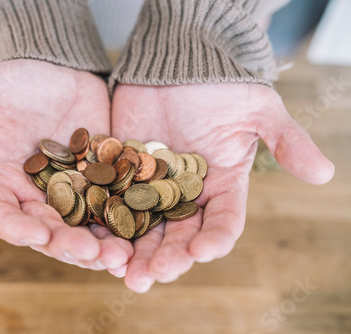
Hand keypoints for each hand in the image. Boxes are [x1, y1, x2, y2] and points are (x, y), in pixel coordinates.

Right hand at [0, 59, 132, 270]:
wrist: (63, 71)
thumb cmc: (17, 79)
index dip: (14, 227)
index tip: (35, 233)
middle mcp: (30, 196)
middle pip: (44, 231)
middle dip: (64, 245)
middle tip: (88, 253)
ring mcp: (66, 195)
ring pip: (78, 230)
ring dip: (96, 246)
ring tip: (117, 256)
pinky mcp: (97, 187)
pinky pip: (107, 213)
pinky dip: (119, 227)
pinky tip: (137, 237)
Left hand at [111, 83, 333, 291]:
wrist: (176, 64)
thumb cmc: (220, 85)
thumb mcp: (257, 109)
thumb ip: (286, 140)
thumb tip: (325, 174)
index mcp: (221, 186)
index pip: (223, 222)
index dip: (214, 238)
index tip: (201, 251)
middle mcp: (186, 195)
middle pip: (178, 235)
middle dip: (166, 257)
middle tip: (149, 277)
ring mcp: (150, 187)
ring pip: (143, 228)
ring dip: (132, 252)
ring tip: (120, 273)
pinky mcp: (120, 175)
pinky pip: (112, 203)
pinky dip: (104, 223)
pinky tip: (95, 240)